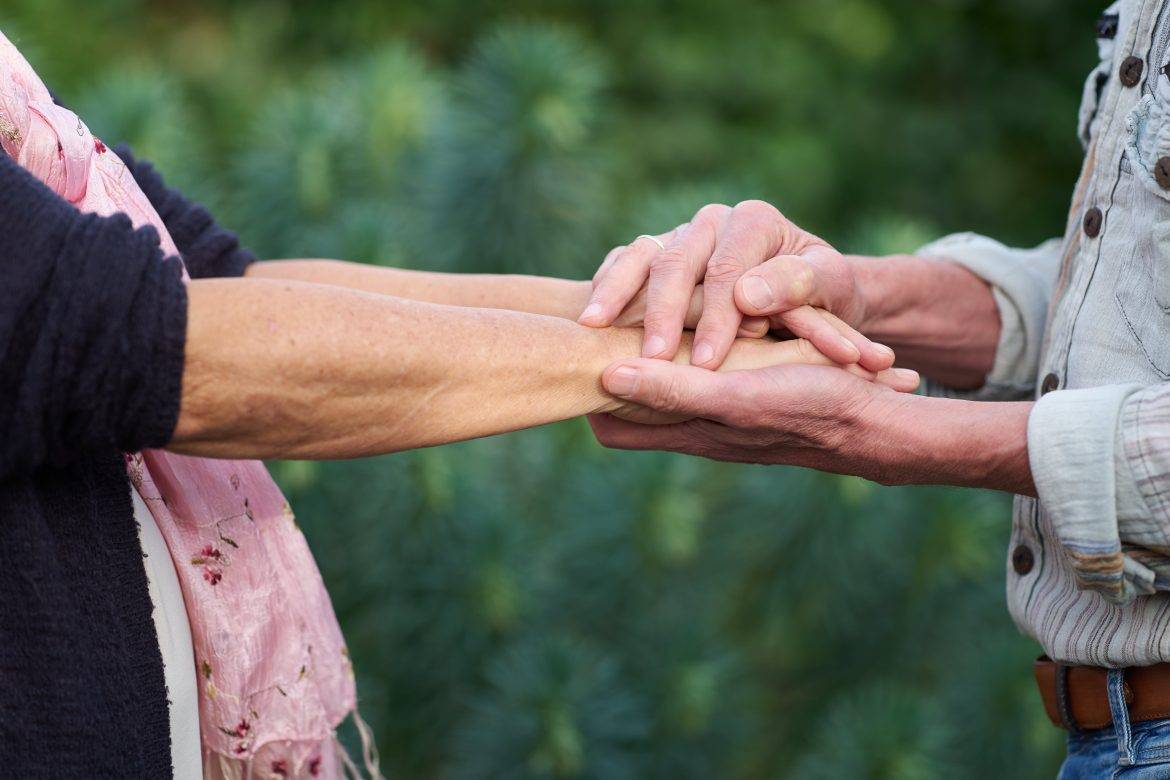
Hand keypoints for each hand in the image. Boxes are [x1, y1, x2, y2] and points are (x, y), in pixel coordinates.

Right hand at [579, 201, 886, 371]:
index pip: (727, 269)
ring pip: (641, 257)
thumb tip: (748, 296)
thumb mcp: (829, 287)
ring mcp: (679, 235)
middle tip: (655, 360)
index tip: (710, 364)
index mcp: (753, 221)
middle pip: (677, 261)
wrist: (809, 289)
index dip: (718, 317)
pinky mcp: (656, 253)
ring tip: (595, 327)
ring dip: (617, 293)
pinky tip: (589, 316)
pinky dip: (605, 287)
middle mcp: (712, 222)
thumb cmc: (821, 293)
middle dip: (663, 313)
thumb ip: (797, 286)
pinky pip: (623, 263)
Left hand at [601, 334, 918, 425]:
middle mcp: (698, 427)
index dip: (588, 397)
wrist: (875, 423)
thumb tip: (606, 376)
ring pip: (666, 390)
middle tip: (599, 331)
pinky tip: (694, 326)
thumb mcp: (737, 394)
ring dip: (651, 362)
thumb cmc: (809, 407)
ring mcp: (722, 414)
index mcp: (688, 429)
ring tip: (638, 323)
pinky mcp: (747, 397)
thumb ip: (674, 390)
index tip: (577, 354)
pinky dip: (688, 357)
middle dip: (613, 375)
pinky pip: (701, 380)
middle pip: (630, 411)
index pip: (611, 428)